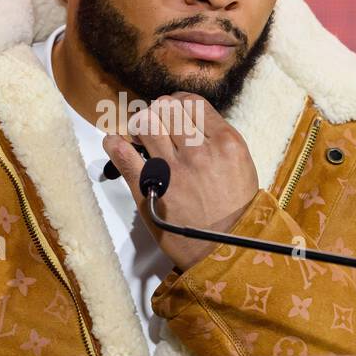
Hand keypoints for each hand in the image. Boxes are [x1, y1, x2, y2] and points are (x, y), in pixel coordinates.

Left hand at [101, 92, 259, 269]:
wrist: (226, 253)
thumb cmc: (235, 214)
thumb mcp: (241, 167)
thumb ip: (218, 141)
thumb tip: (190, 123)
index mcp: (226, 143)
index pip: (192, 103)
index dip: (177, 102)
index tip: (172, 109)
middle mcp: (199, 151)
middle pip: (166, 108)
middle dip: (157, 113)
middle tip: (156, 126)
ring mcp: (172, 169)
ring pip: (144, 122)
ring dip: (138, 126)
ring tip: (140, 138)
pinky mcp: (148, 188)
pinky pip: (121, 153)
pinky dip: (114, 144)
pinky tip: (116, 145)